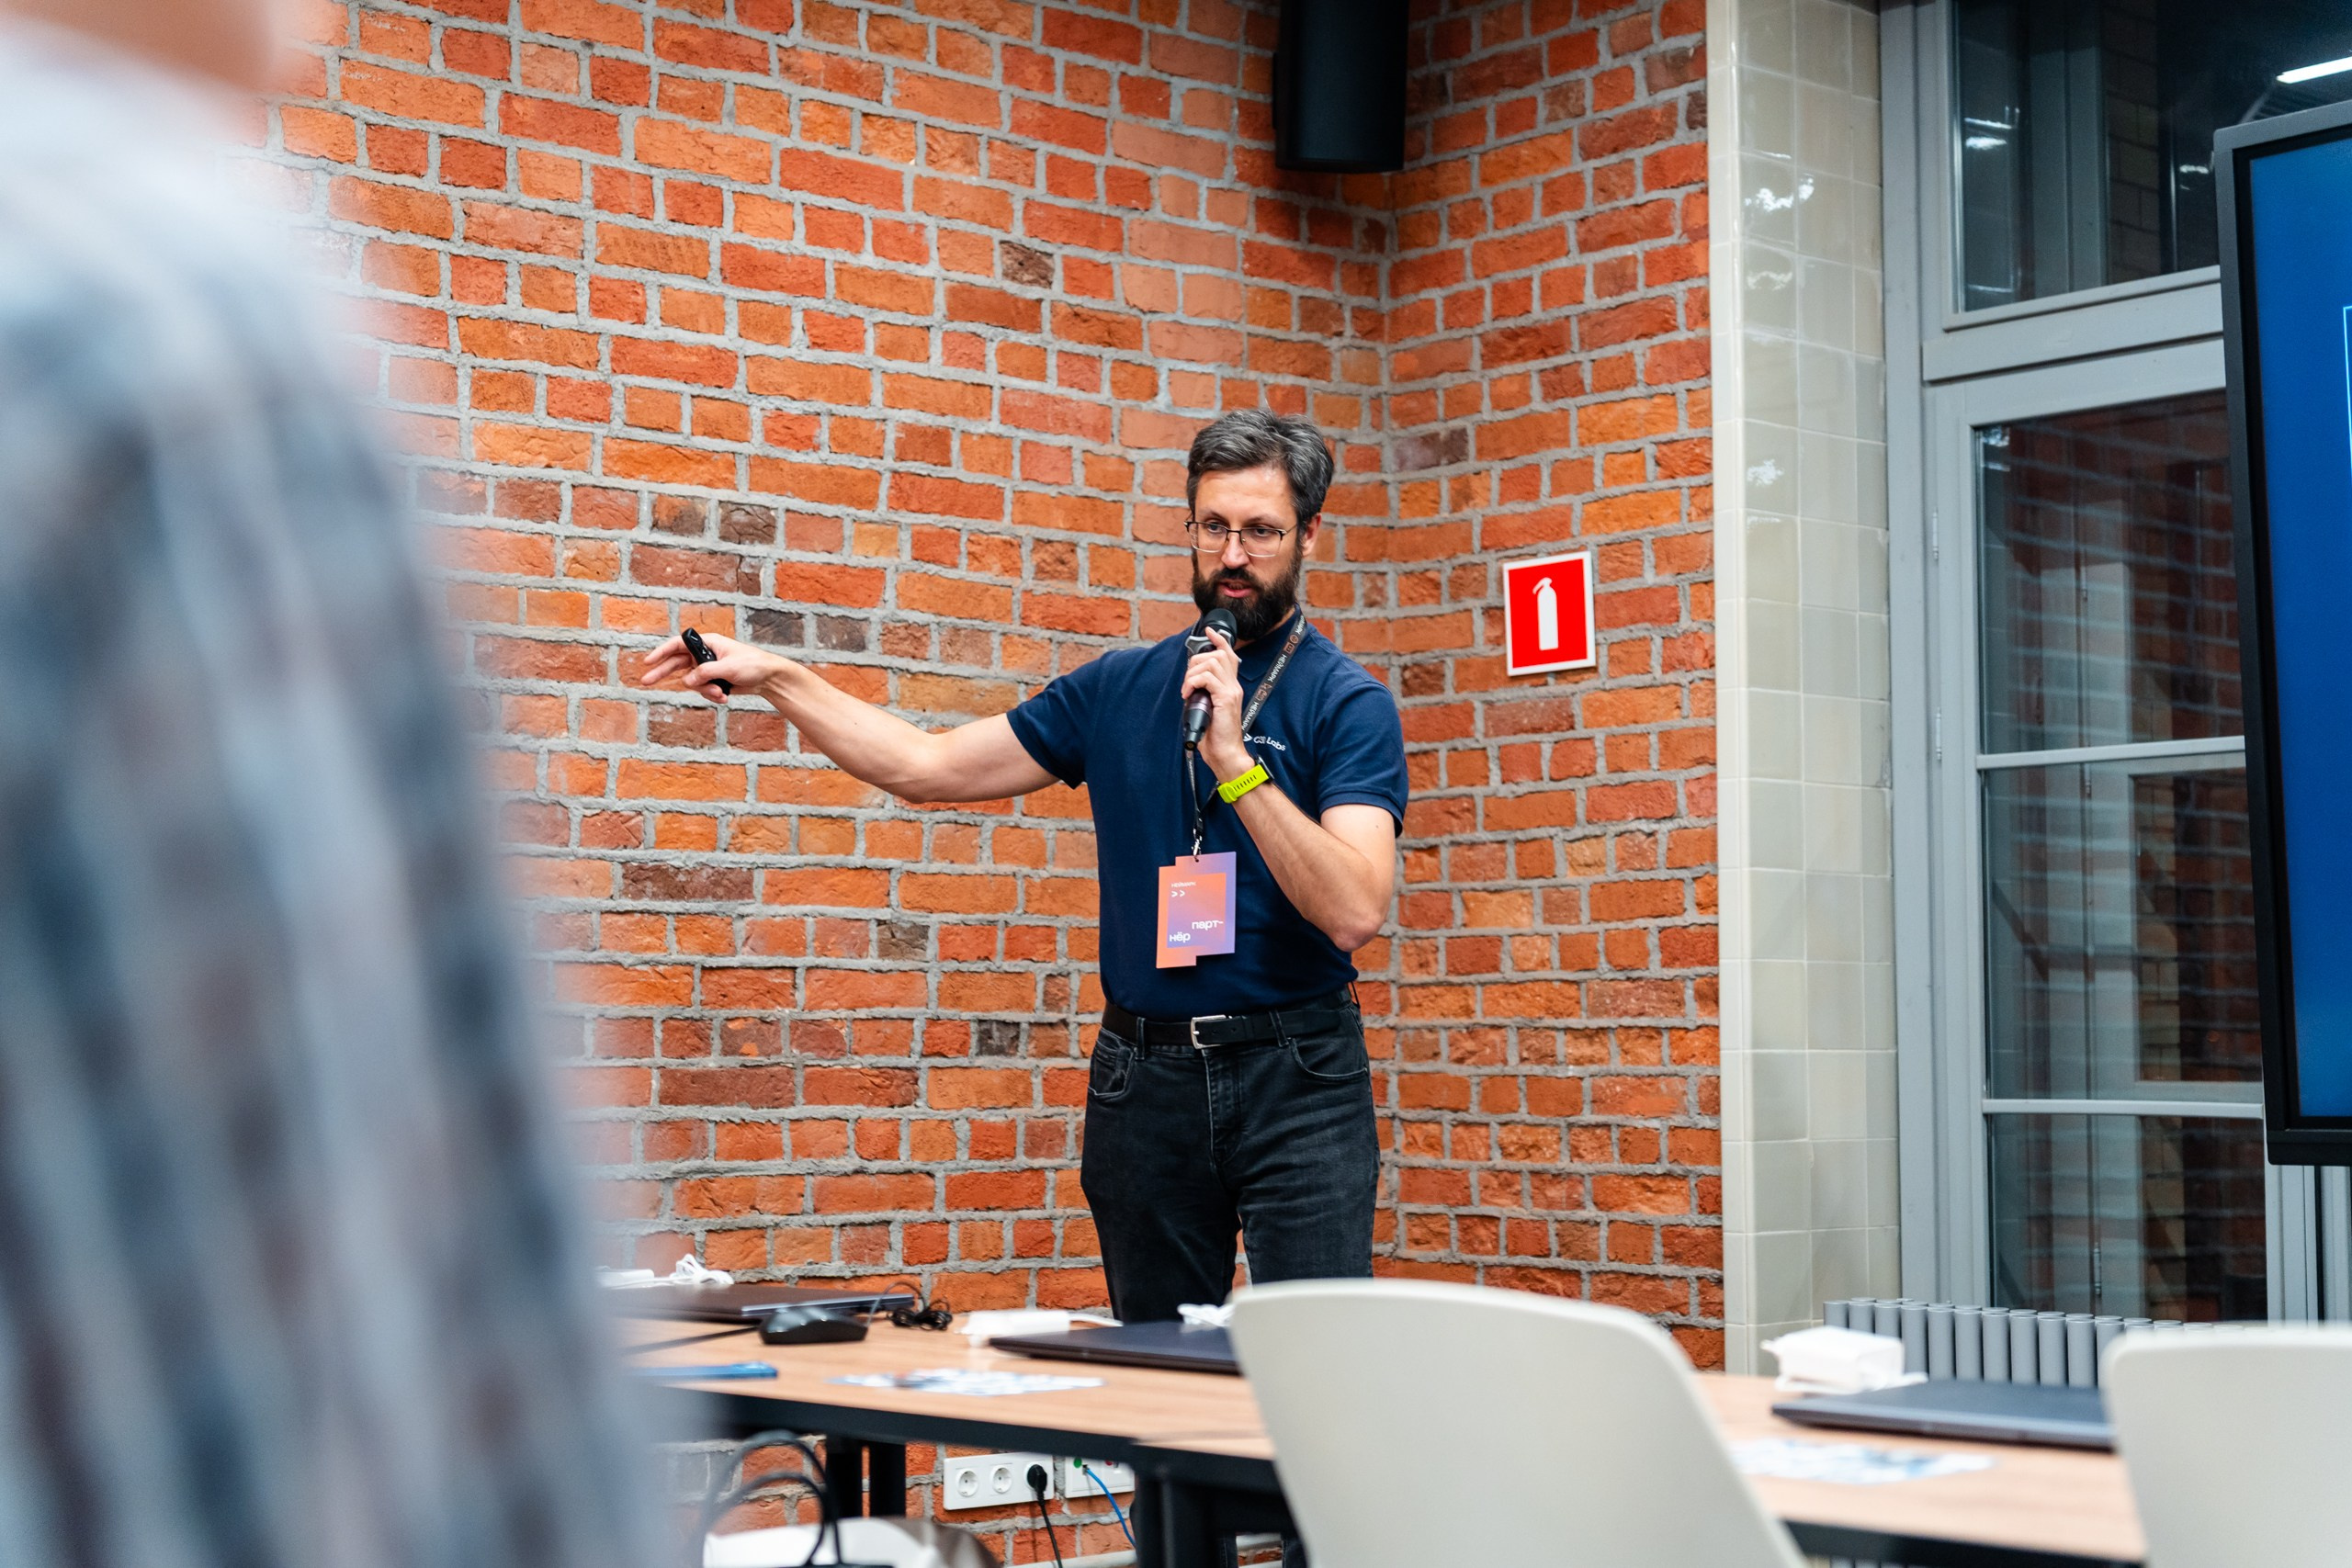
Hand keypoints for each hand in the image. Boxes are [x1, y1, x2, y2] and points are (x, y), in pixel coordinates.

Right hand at [637, 630, 789, 704]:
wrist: (768, 678)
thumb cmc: (752, 664)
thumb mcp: (727, 667)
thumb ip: (705, 673)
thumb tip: (687, 681)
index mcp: (707, 643)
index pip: (678, 645)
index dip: (661, 652)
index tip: (648, 661)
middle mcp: (705, 654)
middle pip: (677, 664)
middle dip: (663, 674)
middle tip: (645, 682)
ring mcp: (708, 669)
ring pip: (692, 682)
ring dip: (704, 690)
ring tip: (720, 692)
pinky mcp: (714, 681)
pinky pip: (703, 690)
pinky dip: (712, 695)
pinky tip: (725, 696)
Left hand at [1180, 627, 1250, 779]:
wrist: (1225, 754)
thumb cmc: (1215, 737)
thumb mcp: (1207, 709)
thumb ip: (1203, 694)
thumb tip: (1189, 685)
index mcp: (1231, 687)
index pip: (1229, 655)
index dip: (1219, 640)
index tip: (1209, 630)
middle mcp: (1234, 686)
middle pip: (1218, 655)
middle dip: (1196, 662)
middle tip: (1187, 681)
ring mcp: (1231, 691)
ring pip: (1211, 663)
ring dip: (1193, 674)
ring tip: (1187, 690)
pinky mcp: (1226, 698)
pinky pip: (1207, 678)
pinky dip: (1193, 682)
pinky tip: (1188, 694)